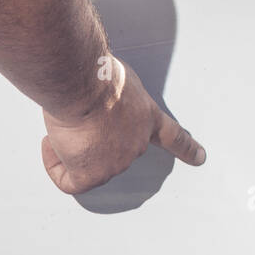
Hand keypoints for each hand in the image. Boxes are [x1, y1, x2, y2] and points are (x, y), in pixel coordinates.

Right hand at [41, 57, 205, 193]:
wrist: (82, 83)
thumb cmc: (98, 73)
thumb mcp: (120, 76)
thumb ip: (117, 92)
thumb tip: (99, 94)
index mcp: (148, 118)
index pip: (174, 136)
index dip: (187, 149)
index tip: (201, 158)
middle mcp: (136, 145)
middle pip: (112, 150)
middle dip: (92, 136)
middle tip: (78, 112)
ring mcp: (115, 163)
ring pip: (86, 163)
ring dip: (71, 145)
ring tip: (66, 119)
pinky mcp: (90, 174)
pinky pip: (69, 181)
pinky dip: (56, 165)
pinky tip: (53, 144)